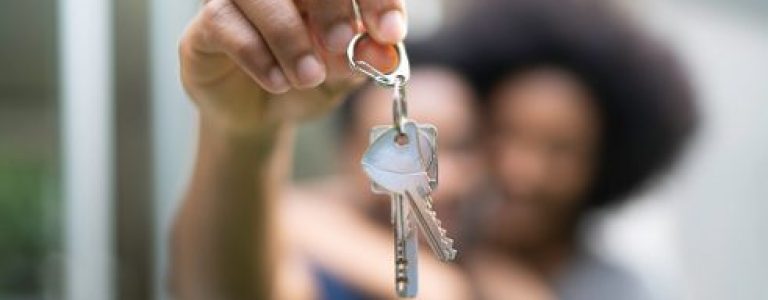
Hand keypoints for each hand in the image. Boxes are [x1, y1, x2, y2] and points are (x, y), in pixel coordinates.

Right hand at [180, 0, 403, 133]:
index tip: (389, 31)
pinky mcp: (208, 23)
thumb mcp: (345, 76)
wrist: (260, 114)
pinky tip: (278, 82)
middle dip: (331, 7)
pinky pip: (225, 23)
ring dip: (290, 36)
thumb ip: (366, 60)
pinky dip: (257, 54)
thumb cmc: (305, 80)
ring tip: (309, 76)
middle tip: (343, 44)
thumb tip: (388, 52)